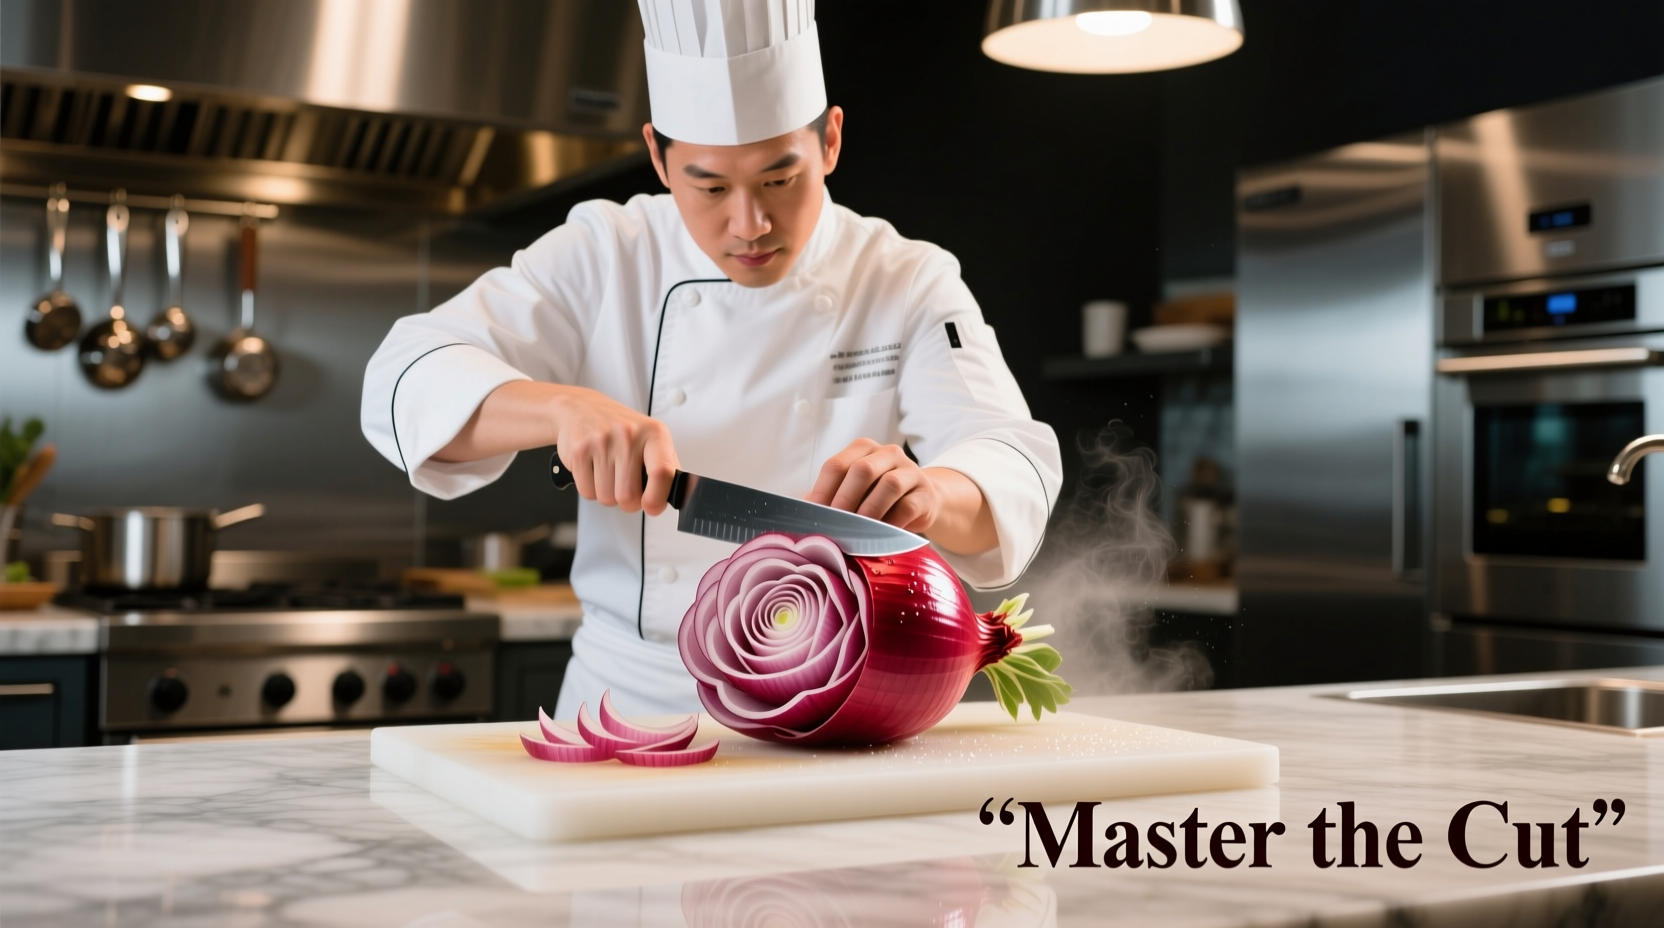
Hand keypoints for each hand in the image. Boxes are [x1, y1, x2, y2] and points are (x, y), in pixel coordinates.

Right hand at [551, 388, 679, 515]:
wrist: (581, 407)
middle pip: (629, 495)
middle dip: (628, 502)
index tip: (653, 507)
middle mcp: (628, 435)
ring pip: (607, 498)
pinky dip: (590, 488)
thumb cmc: (621, 428)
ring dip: (608, 494)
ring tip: (609, 474)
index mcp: (654, 433)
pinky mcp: (579, 450)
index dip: (657, 498)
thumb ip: (667, 467)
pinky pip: (587, 492)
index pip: (662, 472)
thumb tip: (679, 496)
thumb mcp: (651, 438)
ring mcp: (602, 442)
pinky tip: (593, 470)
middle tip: (627, 487)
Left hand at [807, 438, 999, 554]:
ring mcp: (910, 470)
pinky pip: (908, 506)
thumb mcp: (855, 491)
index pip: (837, 465)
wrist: (922, 499)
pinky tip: (882, 535)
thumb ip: (832, 496)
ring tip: (859, 530)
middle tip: (837, 524)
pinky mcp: (926, 492)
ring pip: (889, 484)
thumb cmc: (878, 497)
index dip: (823, 491)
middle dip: (846, 499)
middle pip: (863, 470)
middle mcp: (887, 453)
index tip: (815, 516)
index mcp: (863, 449)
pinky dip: (892, 523)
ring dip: (870, 510)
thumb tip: (803, 508)